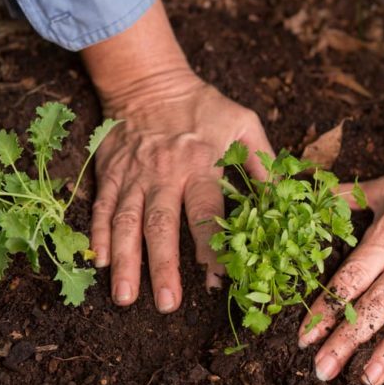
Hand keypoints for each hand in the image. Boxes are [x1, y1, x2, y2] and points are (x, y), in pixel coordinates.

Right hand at [81, 0, 271, 311]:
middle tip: (168, 304)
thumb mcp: (242, 122)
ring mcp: (133, 176)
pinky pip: (102, 208)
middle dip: (163, 266)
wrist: (148, 80)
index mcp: (200, 164)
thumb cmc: (201, 105)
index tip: (216, 278)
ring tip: (125, 298)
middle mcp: (164, 175)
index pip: (206, 211)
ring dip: (125, 261)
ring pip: (126, 223)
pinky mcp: (110, 174)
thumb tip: (286, 193)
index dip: (211, 246)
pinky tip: (97, 265)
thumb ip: (263, 159)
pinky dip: (98, 236)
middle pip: (162, 225)